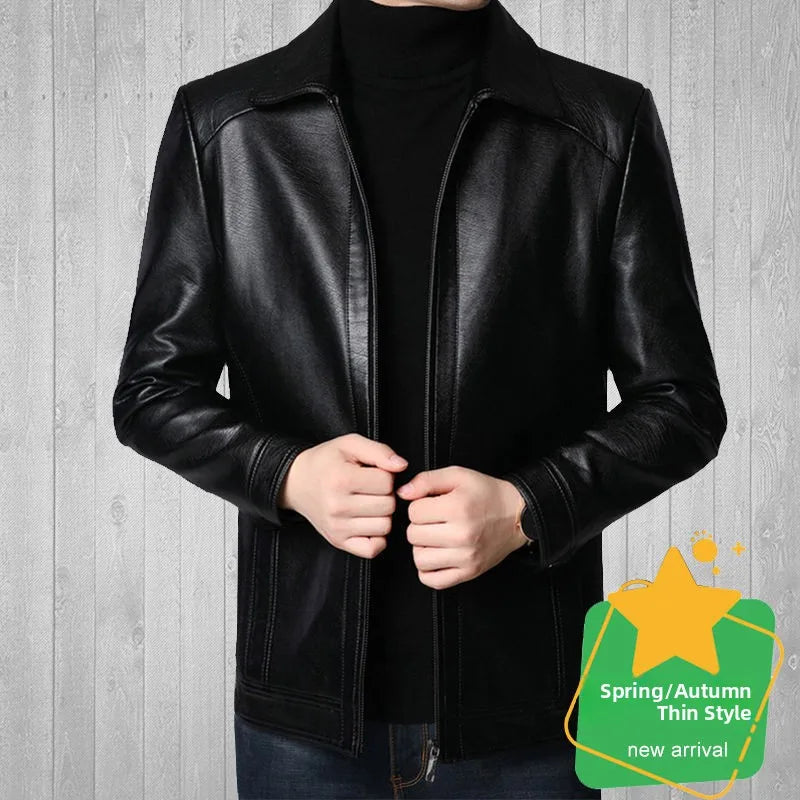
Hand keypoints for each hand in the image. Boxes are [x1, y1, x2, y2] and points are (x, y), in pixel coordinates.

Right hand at [279, 432, 407, 558]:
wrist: (297, 482)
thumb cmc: (326, 462)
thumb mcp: (350, 444)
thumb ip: (379, 451)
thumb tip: (402, 465)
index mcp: (341, 479)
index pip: (387, 482)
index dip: (386, 475)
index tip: (373, 473)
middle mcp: (337, 506)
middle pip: (388, 505)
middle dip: (385, 494)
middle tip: (370, 488)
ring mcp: (337, 527)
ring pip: (385, 526)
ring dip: (382, 515)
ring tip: (368, 502)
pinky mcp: (338, 541)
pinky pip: (373, 548)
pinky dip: (377, 537)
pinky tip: (368, 521)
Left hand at [396, 466, 528, 588]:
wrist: (517, 515)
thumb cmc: (487, 494)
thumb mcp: (458, 476)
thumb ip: (426, 480)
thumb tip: (403, 493)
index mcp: (458, 508)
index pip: (413, 512)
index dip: (419, 506)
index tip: (432, 505)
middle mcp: (462, 535)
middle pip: (413, 535)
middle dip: (419, 525)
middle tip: (434, 521)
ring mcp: (465, 557)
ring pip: (419, 559)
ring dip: (422, 547)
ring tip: (435, 538)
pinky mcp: (469, 572)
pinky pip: (433, 580)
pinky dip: (428, 570)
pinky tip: (436, 555)